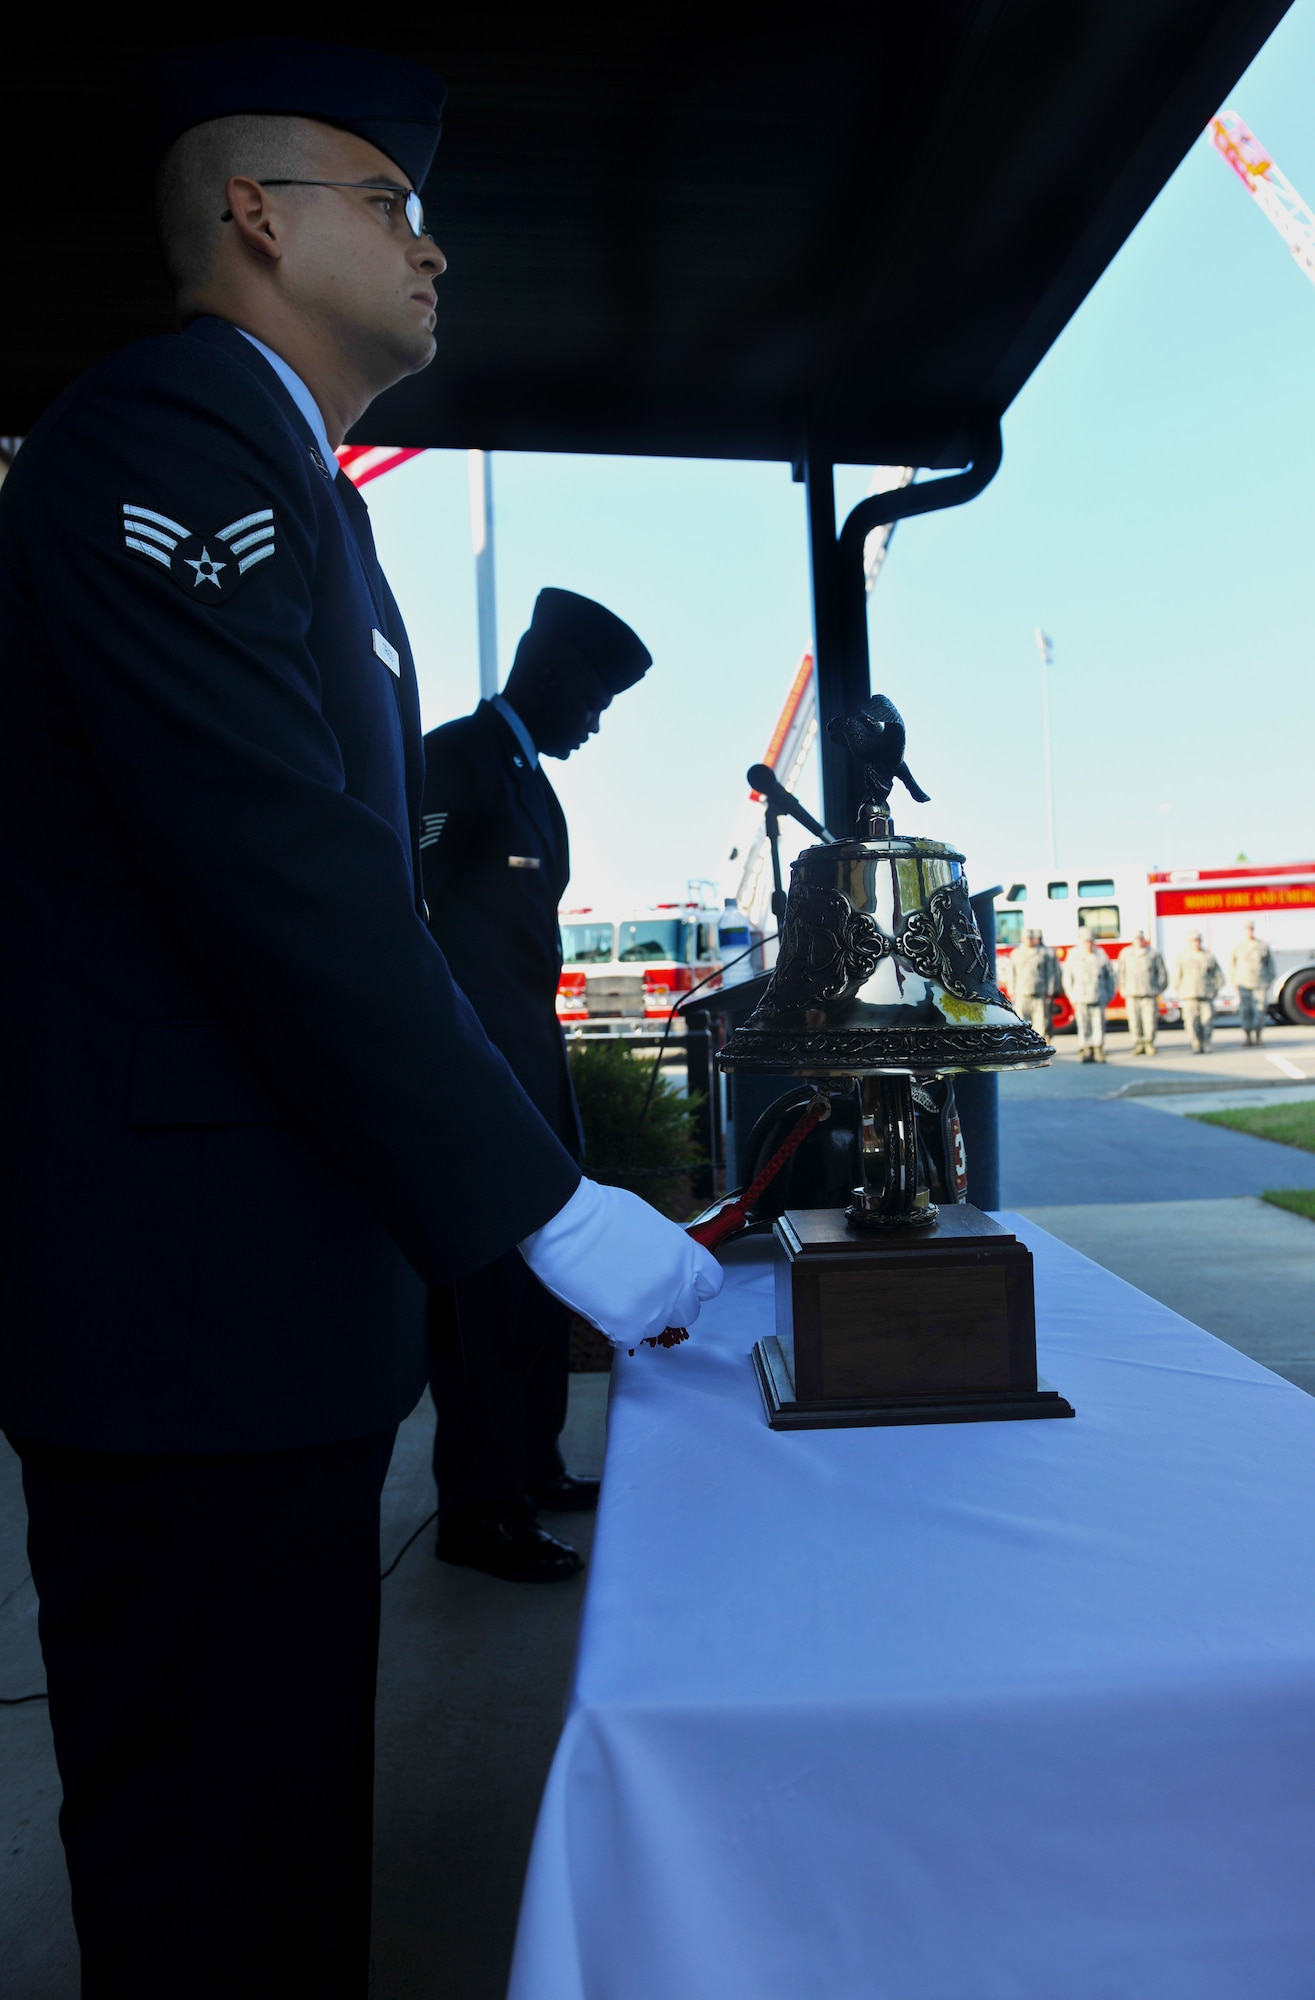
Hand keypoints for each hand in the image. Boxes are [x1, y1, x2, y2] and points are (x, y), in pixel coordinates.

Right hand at [519, 1178, 723, 1347]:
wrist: (564, 1220)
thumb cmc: (598, 1212)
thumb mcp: (649, 1223)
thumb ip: (665, 1250)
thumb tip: (662, 1264)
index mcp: (685, 1254)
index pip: (711, 1285)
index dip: (693, 1287)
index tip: (678, 1284)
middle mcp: (676, 1283)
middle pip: (687, 1312)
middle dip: (667, 1306)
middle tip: (640, 1292)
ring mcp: (652, 1307)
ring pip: (656, 1328)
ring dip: (639, 1317)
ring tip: (613, 1294)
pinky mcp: (625, 1326)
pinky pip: (627, 1339)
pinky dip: (614, 1328)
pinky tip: (600, 1304)